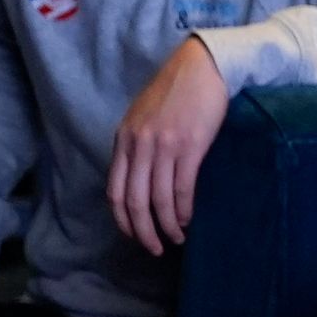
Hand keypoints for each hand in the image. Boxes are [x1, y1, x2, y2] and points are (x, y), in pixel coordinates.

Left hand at [109, 36, 231, 256]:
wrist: (202, 68)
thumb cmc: (176, 91)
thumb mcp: (144, 117)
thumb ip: (138, 145)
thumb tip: (141, 176)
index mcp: (124, 140)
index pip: (114, 191)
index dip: (123, 219)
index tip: (134, 234)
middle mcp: (138, 146)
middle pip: (133, 201)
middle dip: (143, 231)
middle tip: (155, 249)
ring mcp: (163, 147)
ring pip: (158, 199)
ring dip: (166, 226)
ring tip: (177, 239)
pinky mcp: (189, 146)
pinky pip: (182, 188)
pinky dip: (184, 209)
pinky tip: (188, 219)